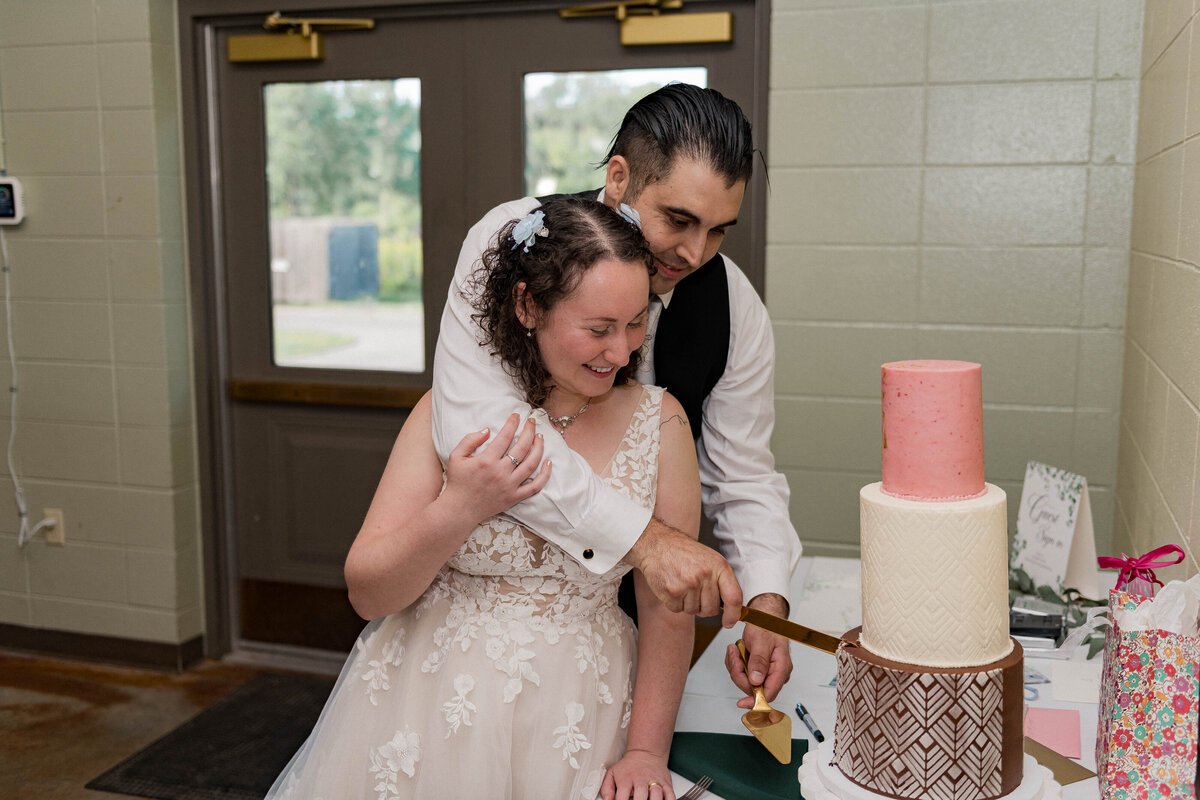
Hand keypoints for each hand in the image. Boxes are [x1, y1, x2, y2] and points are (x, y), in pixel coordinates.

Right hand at [441, 413, 550, 520]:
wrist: (459, 510)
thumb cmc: (457, 482)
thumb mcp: (456, 457)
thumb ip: (470, 440)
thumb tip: (488, 430)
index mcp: (486, 460)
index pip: (505, 436)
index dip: (513, 423)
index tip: (516, 415)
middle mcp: (500, 472)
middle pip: (522, 447)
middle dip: (529, 430)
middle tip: (532, 422)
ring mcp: (509, 485)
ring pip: (531, 464)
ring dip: (539, 448)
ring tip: (540, 437)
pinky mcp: (514, 497)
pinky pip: (535, 486)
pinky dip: (545, 475)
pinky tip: (548, 463)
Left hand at [600, 748, 673, 799]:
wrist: (646, 752)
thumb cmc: (629, 767)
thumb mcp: (612, 773)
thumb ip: (606, 789)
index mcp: (626, 779)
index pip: (622, 797)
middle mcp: (641, 780)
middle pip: (640, 796)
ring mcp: (654, 782)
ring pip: (657, 795)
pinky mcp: (666, 784)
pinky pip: (670, 795)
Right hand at [626, 519, 741, 626]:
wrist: (658, 545)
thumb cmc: (684, 552)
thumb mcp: (710, 559)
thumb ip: (721, 581)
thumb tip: (730, 607)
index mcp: (719, 566)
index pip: (733, 597)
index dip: (733, 614)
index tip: (729, 622)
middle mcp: (705, 575)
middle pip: (711, 609)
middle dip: (704, 606)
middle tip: (695, 590)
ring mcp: (688, 584)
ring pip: (694, 611)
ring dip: (687, 603)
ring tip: (682, 584)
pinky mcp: (672, 592)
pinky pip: (678, 610)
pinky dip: (674, 602)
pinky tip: (673, 586)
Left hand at [725, 593, 792, 704]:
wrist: (763, 616)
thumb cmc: (767, 626)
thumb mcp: (762, 641)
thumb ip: (759, 661)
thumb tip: (756, 681)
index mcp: (781, 668)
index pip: (770, 693)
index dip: (756, 700)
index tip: (742, 702)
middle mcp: (774, 673)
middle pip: (754, 688)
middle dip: (740, 674)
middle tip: (736, 657)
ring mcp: (764, 672)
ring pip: (745, 681)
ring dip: (736, 666)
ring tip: (735, 650)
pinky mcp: (755, 669)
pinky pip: (741, 673)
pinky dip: (735, 663)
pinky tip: (736, 651)